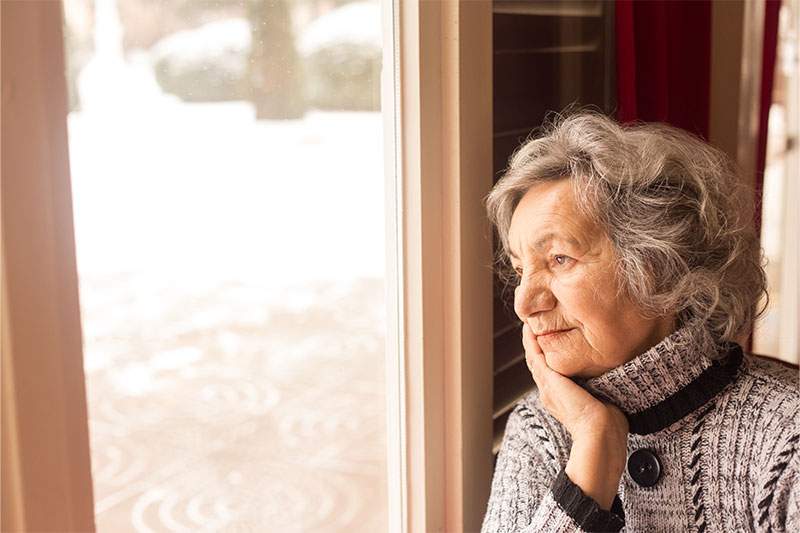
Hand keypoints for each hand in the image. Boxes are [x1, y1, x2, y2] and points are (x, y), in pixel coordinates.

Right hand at [522, 322, 628, 509]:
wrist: (600, 435)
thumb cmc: (608, 426)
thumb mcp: (600, 402)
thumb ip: (597, 390)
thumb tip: (608, 383)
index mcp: (559, 398)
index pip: (548, 371)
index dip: (546, 354)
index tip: (549, 336)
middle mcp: (548, 392)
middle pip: (536, 362)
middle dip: (535, 343)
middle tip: (534, 323)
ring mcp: (546, 386)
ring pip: (532, 357)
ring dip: (529, 339)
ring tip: (530, 322)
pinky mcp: (548, 380)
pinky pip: (535, 356)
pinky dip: (530, 342)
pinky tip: (529, 329)